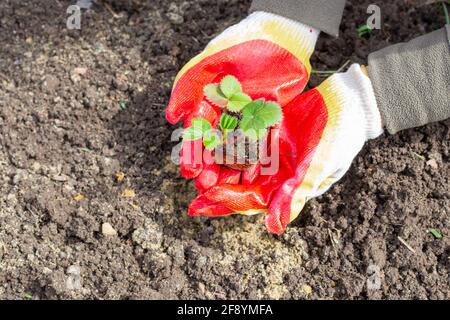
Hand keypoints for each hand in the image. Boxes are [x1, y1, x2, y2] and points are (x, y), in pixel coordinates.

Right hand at [166, 11, 318, 177]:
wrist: (280, 38)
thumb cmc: (240, 46)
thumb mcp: (207, 64)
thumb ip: (186, 89)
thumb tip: (171, 118)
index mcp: (207, 105)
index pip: (197, 134)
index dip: (192, 153)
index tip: (189, 171)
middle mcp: (225, 117)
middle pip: (214, 147)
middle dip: (209, 168)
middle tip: (205, 186)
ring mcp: (247, 122)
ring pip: (236, 151)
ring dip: (229, 170)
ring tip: (224, 188)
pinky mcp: (268, 124)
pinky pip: (261, 146)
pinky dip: (256, 161)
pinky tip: (251, 176)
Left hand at [188, 65, 383, 233]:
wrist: (346, 106)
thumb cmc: (335, 140)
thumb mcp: (315, 168)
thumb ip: (293, 195)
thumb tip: (273, 228)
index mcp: (281, 186)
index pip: (249, 198)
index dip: (226, 200)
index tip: (202, 200)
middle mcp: (270, 171)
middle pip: (235, 181)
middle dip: (213, 184)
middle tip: (191, 185)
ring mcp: (265, 150)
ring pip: (232, 158)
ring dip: (213, 160)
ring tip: (191, 164)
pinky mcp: (263, 128)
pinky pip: (238, 133)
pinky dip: (223, 133)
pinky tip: (205, 132)